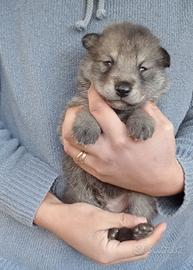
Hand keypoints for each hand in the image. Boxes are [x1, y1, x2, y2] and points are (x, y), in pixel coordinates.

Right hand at [34, 192, 165, 264]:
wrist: (56, 218)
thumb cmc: (76, 217)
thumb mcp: (102, 217)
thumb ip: (123, 220)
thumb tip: (143, 222)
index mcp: (107, 253)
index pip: (139, 248)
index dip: (153, 237)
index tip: (163, 225)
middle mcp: (106, 258)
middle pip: (136, 253)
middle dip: (149, 240)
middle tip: (156, 225)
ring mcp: (103, 254)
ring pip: (129, 251)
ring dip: (139, 239)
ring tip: (145, 225)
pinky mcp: (100, 247)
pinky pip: (120, 246)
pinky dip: (129, 238)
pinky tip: (131, 226)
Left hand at [62, 86, 183, 196]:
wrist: (159, 182)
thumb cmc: (161, 153)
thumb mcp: (163, 128)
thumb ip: (149, 110)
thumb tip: (134, 98)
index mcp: (122, 137)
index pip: (99, 110)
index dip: (93, 94)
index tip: (93, 87)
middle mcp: (107, 151)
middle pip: (78, 126)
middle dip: (75, 108)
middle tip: (79, 102)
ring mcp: (99, 163)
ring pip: (70, 143)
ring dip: (68, 126)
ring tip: (73, 118)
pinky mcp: (97, 172)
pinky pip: (74, 157)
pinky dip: (71, 143)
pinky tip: (76, 134)